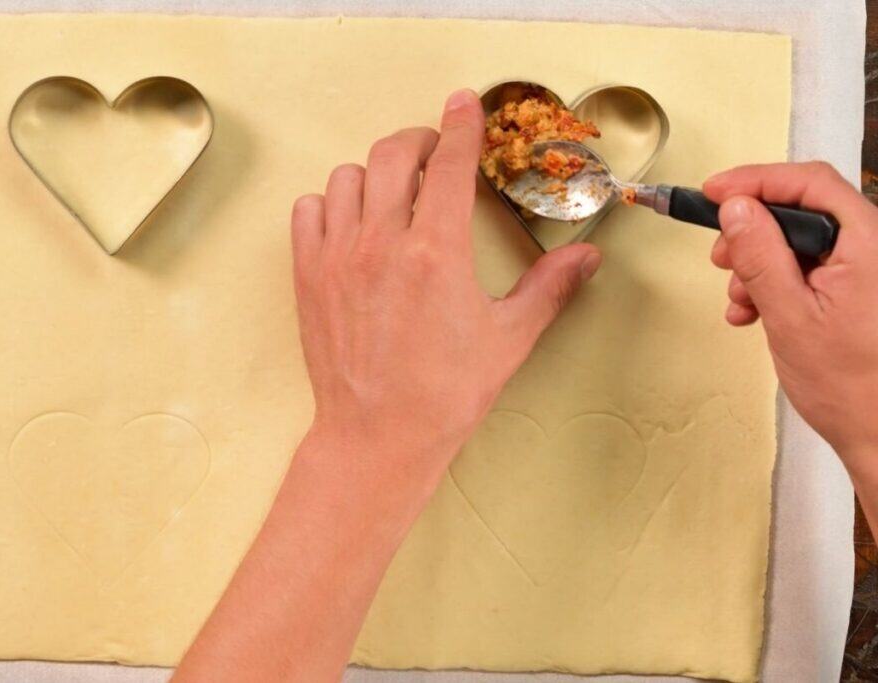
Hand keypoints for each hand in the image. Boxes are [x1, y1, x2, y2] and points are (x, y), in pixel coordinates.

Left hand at [291, 89, 600, 490]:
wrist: (377, 437)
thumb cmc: (445, 394)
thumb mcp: (509, 340)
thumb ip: (549, 288)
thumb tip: (588, 257)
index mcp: (436, 252)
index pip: (449, 162)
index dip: (460, 124)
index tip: (463, 103)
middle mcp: (382, 243)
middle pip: (394, 153)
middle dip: (419, 141)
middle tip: (435, 156)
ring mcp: (338, 257)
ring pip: (347, 176)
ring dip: (375, 173)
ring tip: (394, 194)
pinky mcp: (309, 275)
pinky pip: (309, 209)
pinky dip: (330, 203)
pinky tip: (352, 223)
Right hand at [704, 162, 877, 476]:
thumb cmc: (850, 385)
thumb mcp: (790, 316)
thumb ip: (762, 256)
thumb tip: (735, 208)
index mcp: (869, 242)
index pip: (808, 183)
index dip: (755, 181)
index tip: (713, 193)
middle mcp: (872, 247)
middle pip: (802, 209)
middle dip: (753, 230)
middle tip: (720, 257)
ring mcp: (865, 269)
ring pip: (799, 241)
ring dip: (759, 264)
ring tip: (741, 301)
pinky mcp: (856, 289)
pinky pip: (808, 268)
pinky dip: (775, 283)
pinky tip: (754, 312)